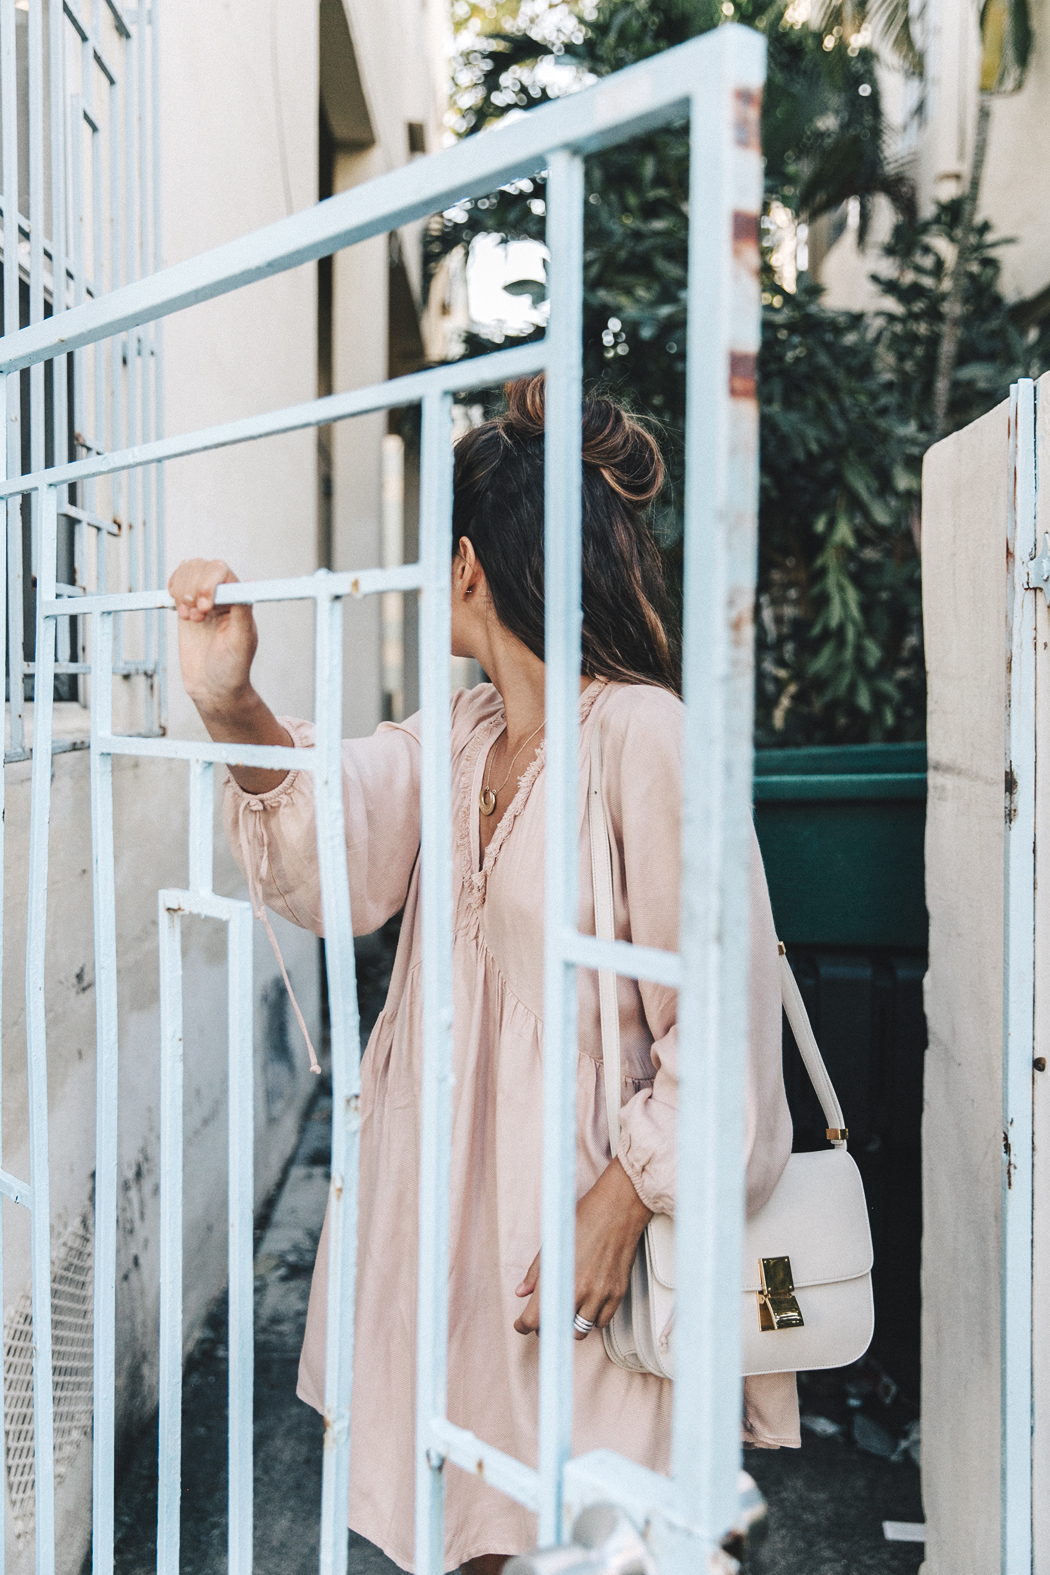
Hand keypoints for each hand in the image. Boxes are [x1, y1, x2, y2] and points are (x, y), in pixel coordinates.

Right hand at [169, 558, 257, 715]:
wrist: (214, 688)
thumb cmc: (233, 667)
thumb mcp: (241, 642)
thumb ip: (242, 612)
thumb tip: (249, 583)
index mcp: (240, 599)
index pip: (221, 571)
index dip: (209, 583)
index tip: (205, 609)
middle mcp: (223, 594)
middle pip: (202, 566)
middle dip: (193, 588)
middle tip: (196, 618)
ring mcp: (204, 598)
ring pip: (188, 570)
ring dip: (182, 591)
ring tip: (189, 618)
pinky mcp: (187, 606)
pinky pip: (177, 582)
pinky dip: (173, 589)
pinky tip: (179, 609)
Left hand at [513, 1159, 652, 1338]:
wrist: (618, 1208)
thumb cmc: (585, 1218)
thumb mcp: (553, 1242)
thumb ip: (537, 1272)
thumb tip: (522, 1291)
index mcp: (559, 1277)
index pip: (535, 1319)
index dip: (524, 1324)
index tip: (522, 1324)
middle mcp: (580, 1290)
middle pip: (558, 1329)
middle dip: (548, 1325)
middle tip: (546, 1314)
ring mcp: (601, 1294)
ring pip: (581, 1331)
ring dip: (571, 1324)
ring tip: (568, 1309)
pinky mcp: (618, 1293)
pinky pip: (602, 1321)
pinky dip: (593, 1318)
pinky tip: (589, 1304)